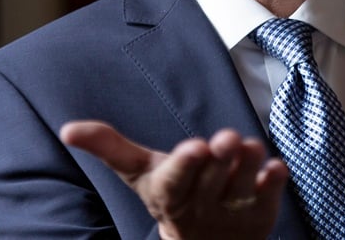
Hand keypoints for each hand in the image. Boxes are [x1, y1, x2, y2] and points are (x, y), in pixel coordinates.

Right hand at [59, 120, 288, 239]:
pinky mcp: (261, 216)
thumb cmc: (171, 192)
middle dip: (221, 159)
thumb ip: (109, 147)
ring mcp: (232, 214)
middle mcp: (200, 208)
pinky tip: (276, 167)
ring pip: (243, 188)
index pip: (175, 181)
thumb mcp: (140, 172)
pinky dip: (274, 182)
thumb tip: (68, 129)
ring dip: (248, 166)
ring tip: (250, 145)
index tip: (195, 147)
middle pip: (212, 180)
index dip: (185, 165)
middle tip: (227, 138)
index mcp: (168, 195)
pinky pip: (271, 199)